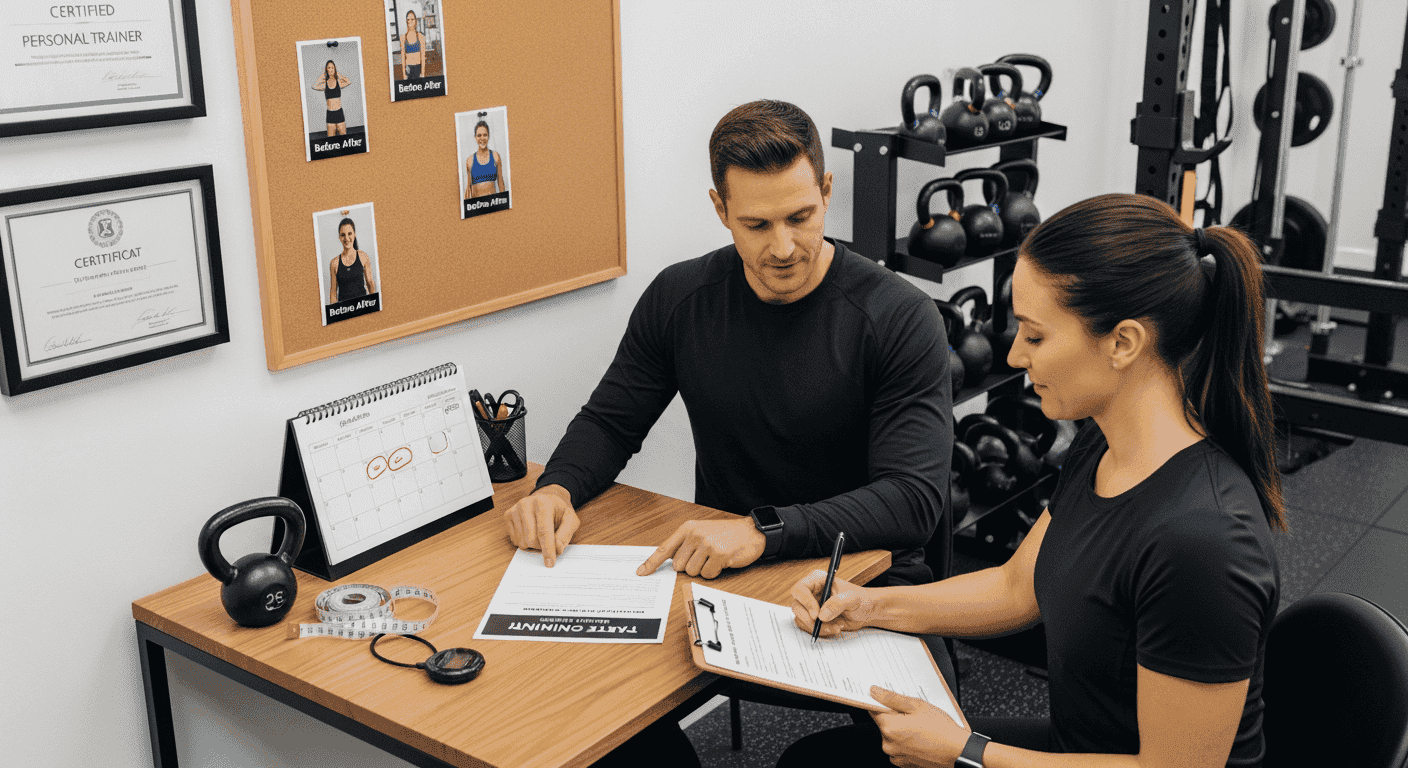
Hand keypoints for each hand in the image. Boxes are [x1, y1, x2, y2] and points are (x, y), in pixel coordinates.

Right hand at [502, 484, 577, 566]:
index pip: (544, 531)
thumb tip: (557, 549)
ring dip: (533, 545)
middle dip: (541, 547)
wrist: (547, 498)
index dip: (547, 549)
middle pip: (531, 539)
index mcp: (543, 503)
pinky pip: (514, 540)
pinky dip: (524, 541)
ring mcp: (515, 509)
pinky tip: (530, 532)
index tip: (550, 563)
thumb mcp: (570, 519)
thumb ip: (565, 534)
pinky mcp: (508, 515)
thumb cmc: (558, 510)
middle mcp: (526, 504)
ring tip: (539, 535)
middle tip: (548, 543)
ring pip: (522, 541)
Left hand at [635, 517, 764, 578]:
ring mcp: (707, 544)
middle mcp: (695, 534)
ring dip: (703, 570)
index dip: (652, 563)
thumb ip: (685, 545)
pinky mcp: (719, 554)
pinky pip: (708, 574)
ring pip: (692, 572)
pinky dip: (715, 572)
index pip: (665, 548)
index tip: (641, 572)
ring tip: (714, 557)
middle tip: (704, 557)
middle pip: (679, 566)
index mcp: (688, 528)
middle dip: (691, 566)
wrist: (751, 532)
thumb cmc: (726, 535)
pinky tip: (722, 561)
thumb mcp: (702, 532)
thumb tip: (670, 562)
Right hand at [790, 571, 875, 637]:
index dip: (805, 602)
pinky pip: (808, 627)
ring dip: (818, 627)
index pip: (799, 589)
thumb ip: (837, 604)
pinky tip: (835, 627)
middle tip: (825, 623)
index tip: (817, 614)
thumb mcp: (852, 599)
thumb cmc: (861, 599)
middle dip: (810, 619)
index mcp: (817, 580)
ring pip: (801, 619)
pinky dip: (821, 631)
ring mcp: (811, 606)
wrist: (866, 611)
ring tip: (836, 626)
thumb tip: (822, 615)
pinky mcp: (814, 618)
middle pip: (797, 606)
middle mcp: (811, 592)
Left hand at [869, 686, 965, 767]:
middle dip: (895, 716)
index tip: (890, 700)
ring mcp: (896, 755)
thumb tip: (874, 692)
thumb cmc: (941, 730)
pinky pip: (898, 748)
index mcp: (889, 728)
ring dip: (901, 729)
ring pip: (891, 735)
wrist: (958, 752)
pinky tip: (920, 737)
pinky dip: (905, 742)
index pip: (873, 710)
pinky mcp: (904, 762)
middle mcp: (888, 744)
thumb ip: (892, 698)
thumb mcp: (917, 706)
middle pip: (884, 723)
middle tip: (913, 713)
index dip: (881, 702)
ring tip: (920, 727)